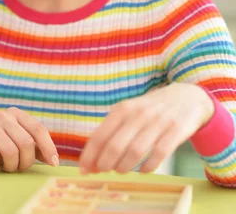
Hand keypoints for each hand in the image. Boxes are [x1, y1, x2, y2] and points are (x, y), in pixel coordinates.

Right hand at [0, 107, 58, 171]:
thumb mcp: (16, 144)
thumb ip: (34, 148)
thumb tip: (53, 159)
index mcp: (15, 114)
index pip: (38, 129)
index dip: (48, 147)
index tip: (53, 163)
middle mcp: (2, 115)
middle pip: (26, 142)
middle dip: (26, 162)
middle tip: (19, 169)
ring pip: (10, 151)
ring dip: (10, 166)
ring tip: (5, 168)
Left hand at [79, 83, 214, 174]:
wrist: (187, 97)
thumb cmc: (150, 110)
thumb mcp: (128, 112)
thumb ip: (111, 132)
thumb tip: (91, 159)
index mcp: (122, 109)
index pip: (100, 136)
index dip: (90, 156)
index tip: (83, 170)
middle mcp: (138, 114)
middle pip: (115, 145)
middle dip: (105, 163)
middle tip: (102, 171)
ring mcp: (158, 122)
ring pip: (136, 151)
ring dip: (124, 166)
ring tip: (120, 171)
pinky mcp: (177, 131)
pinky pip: (159, 153)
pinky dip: (149, 166)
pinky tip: (143, 170)